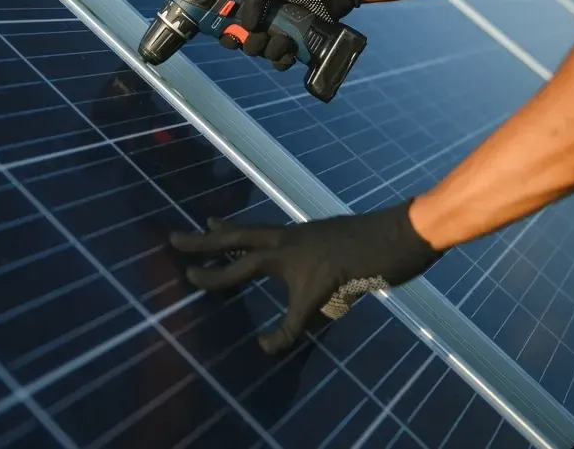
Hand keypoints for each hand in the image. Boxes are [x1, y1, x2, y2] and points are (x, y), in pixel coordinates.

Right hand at [168, 200, 442, 354]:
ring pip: (257, 230)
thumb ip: (291, 328)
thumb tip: (263, 348)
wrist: (396, 237)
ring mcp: (301, 233)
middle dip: (205, 239)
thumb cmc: (358, 268)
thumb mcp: (324, 305)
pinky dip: (260, 236)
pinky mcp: (317, 235)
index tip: (185, 274)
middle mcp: (284, 238)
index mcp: (279, 253)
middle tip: (176, 235)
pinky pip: (277, 234)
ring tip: (214, 225)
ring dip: (232, 231)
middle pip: (235, 237)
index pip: (235, 268)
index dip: (211, 275)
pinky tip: (268, 242)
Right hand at [221, 0, 362, 70]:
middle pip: (244, 42)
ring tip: (284, 40)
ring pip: (262, 52)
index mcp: (254, 3)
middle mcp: (263, 20)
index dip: (225, 32)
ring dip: (269, 50)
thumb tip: (247, 27)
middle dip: (249, 44)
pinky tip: (290, 54)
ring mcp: (279, 33)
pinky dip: (282, 61)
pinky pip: (280, 61)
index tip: (228, 36)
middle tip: (261, 37)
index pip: (230, 21)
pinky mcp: (295, 45)